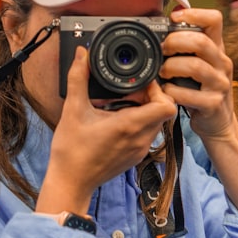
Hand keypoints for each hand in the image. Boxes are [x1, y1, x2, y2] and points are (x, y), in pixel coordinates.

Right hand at [36, 45, 176, 214]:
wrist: (70, 183)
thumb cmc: (71, 152)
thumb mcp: (72, 110)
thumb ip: (78, 78)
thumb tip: (82, 54)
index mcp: (129, 126)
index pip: (166, 105)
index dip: (158, 89)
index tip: (141, 83)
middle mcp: (141, 139)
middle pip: (164, 111)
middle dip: (151, 96)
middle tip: (131, 90)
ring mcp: (140, 149)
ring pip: (157, 122)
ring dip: (146, 109)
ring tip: (124, 102)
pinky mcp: (136, 156)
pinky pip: (149, 133)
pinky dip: (140, 122)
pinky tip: (119, 118)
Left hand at [159, 8, 236, 140]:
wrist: (219, 124)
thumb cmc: (202, 91)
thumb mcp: (200, 65)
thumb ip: (187, 47)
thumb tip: (165, 23)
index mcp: (218, 49)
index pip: (215, 20)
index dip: (195, 13)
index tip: (175, 17)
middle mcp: (223, 64)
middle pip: (201, 42)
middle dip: (175, 42)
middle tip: (163, 49)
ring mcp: (220, 84)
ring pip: (195, 67)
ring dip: (172, 67)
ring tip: (163, 72)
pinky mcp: (213, 104)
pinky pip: (189, 95)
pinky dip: (173, 92)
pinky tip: (167, 92)